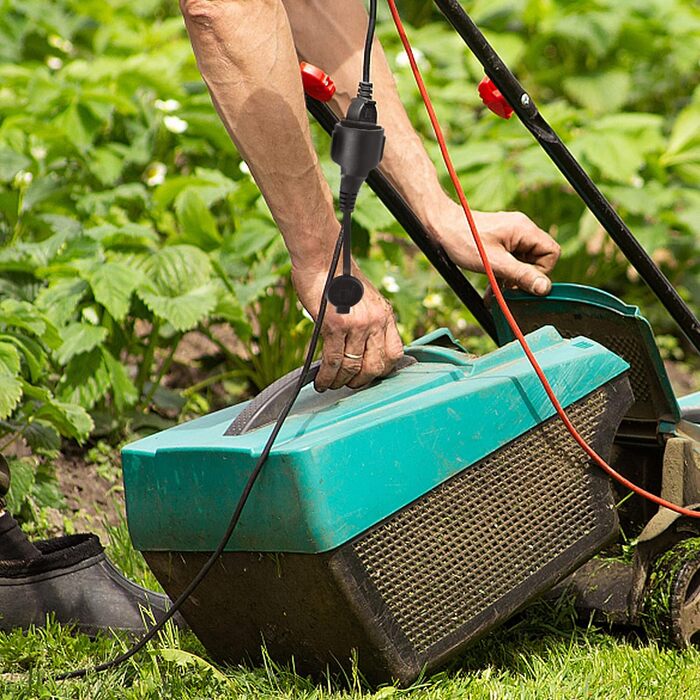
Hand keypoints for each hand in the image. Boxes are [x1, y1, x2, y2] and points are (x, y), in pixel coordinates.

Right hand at [291, 265, 403, 390]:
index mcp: (385, 314)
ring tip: (330, 384)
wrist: (323, 257)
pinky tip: (320, 380)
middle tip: (349, 385)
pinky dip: (326, 376)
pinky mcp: (335, 325)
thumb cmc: (339, 277)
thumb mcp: (366, 299)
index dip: (383, 370)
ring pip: (351, 367)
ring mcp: (356, 324)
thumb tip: (363, 349)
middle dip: (361, 381)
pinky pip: (333, 360)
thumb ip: (369, 322)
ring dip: (340, 381)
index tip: (370, 376)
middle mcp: (375, 321)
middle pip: (375, 366)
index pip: (395, 353)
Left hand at [431, 201, 559, 294]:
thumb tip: (544, 288)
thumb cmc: (463, 240)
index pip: (551, 253)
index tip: (523, 283)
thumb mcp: (494, 264)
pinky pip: (511, 260)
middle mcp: (521, 229)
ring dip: (512, 280)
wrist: (440, 227)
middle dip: (524, 278)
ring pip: (523, 262)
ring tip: (497, 293)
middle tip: (508, 290)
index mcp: (524, 230)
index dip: (541, 272)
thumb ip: (521, 275)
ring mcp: (511, 234)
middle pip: (538, 259)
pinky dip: (504, 275)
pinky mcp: (500, 241)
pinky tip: (492, 289)